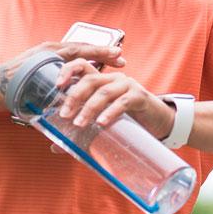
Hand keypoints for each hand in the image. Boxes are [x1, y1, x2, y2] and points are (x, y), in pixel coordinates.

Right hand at [0, 41, 125, 137]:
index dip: (97, 53)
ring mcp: (45, 56)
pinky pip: (66, 64)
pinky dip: (83, 67)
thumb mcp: (35, 80)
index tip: (117, 57)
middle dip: (103, 52)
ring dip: (97, 56)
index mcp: (48, 52)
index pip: (78, 51)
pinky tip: (95, 73)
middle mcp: (48, 50)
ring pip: (77, 53)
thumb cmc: (10, 87)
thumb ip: (51, 82)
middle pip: (82, 48)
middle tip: (122, 58)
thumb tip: (66, 94)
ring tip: (116, 60)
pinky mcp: (41, 64)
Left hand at [54, 58, 174, 139]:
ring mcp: (126, 85)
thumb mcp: (100, 123)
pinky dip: (110, 112)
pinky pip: (122, 102)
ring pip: (103, 92)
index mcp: (100, 80)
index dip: (67, 71)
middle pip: (89, 80)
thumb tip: (54, 147)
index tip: (56, 86)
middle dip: (74, 97)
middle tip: (64, 115)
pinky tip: (101, 123)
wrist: (158, 123)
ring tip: (79, 124)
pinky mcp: (139, 96)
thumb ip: (80, 132)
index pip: (81, 66)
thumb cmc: (126, 120)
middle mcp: (112, 78)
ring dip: (89, 108)